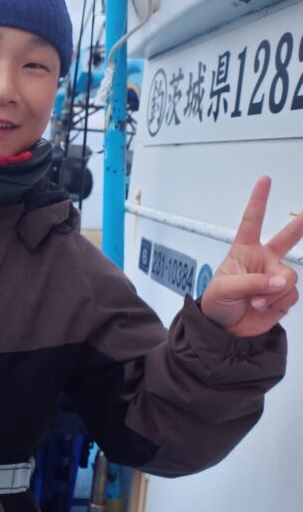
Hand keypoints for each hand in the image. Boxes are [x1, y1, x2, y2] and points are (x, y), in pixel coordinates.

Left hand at [201, 176, 301, 336]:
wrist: (224, 330)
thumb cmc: (217, 303)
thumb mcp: (225, 289)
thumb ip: (253, 282)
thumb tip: (279, 282)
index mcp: (244, 251)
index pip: (252, 222)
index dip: (258, 200)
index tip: (264, 180)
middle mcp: (262, 261)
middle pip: (286, 239)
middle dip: (299, 225)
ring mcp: (274, 278)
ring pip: (288, 277)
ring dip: (273, 292)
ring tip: (255, 301)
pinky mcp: (282, 296)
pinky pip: (290, 294)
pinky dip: (276, 302)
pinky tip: (262, 307)